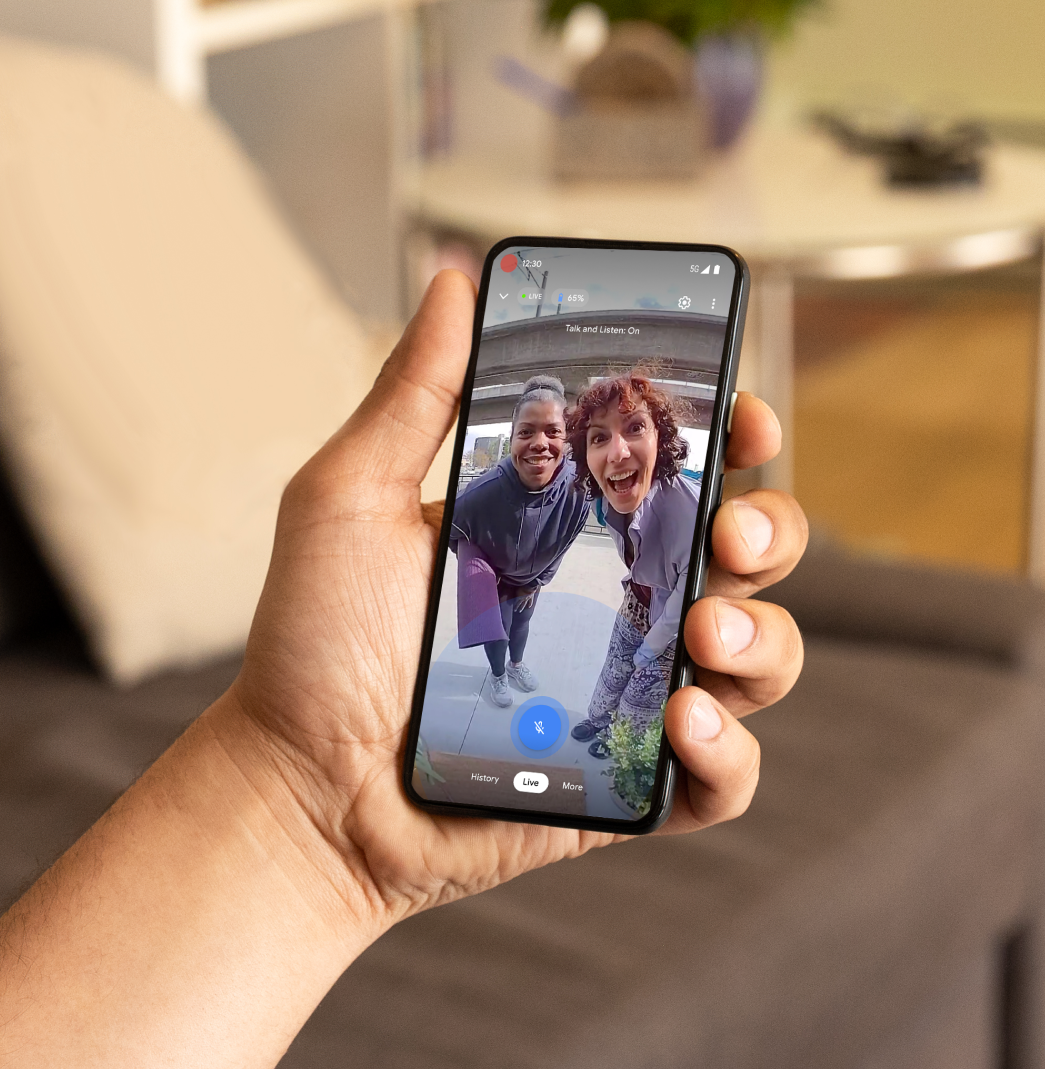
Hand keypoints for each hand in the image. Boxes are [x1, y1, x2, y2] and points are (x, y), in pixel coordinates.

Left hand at [223, 270, 806, 929]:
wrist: (300, 786)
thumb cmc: (313, 645)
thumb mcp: (352, 499)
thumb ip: (414, 394)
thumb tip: (452, 278)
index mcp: (555, 531)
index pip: (670, 472)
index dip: (725, 437)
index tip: (737, 415)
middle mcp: (602, 605)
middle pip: (741, 557)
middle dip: (770, 528)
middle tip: (728, 530)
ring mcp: (619, 697)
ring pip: (757, 661)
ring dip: (763, 640)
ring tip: (701, 633)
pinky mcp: (622, 788)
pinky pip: (722, 778)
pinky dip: (728, 754)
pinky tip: (681, 720)